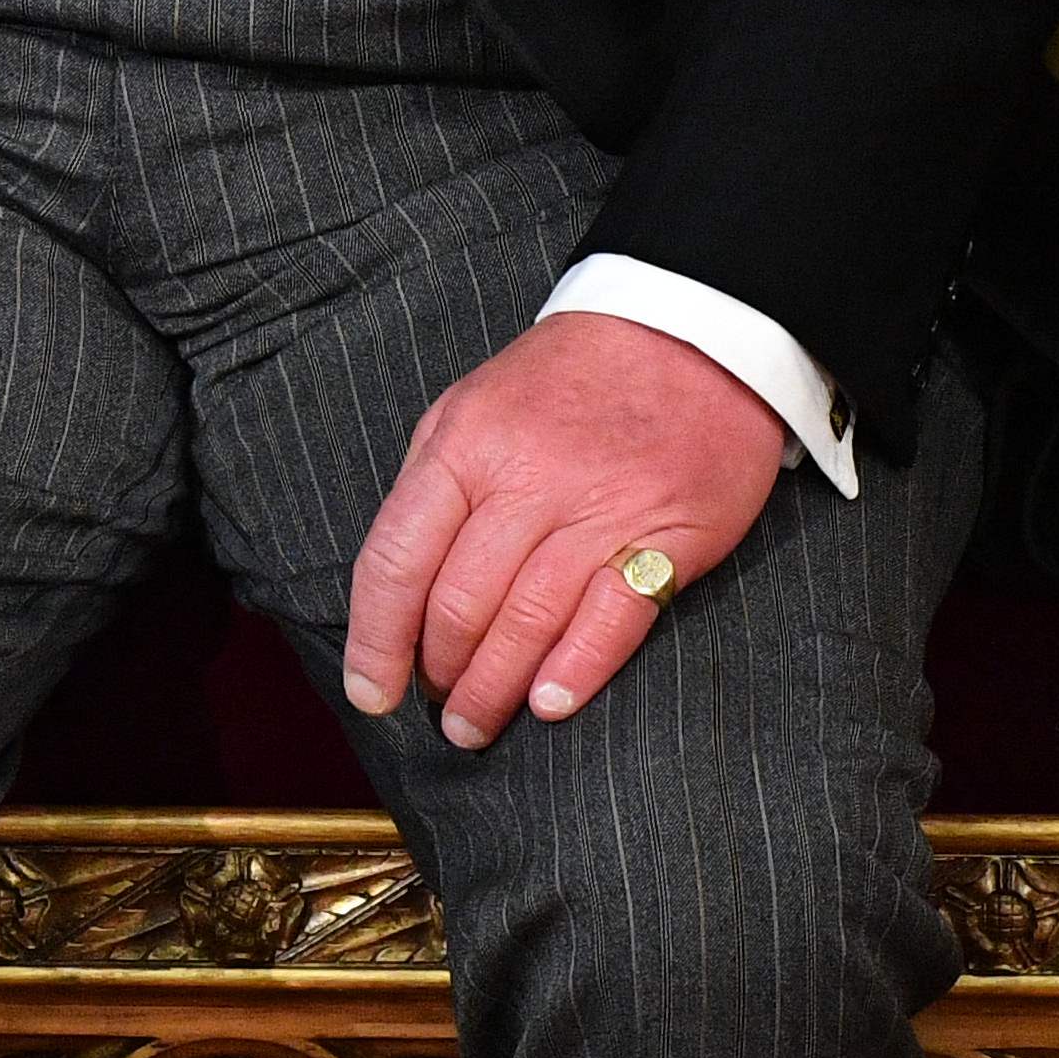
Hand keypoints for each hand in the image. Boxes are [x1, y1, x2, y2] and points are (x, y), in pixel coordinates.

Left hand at [340, 308, 789, 748]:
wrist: (688, 333)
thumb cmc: (566, 381)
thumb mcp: (472, 405)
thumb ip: (433, 485)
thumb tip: (397, 582)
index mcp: (463, 447)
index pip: (396, 559)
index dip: (375, 638)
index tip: (370, 689)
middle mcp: (526, 482)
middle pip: (459, 603)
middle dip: (438, 672)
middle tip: (436, 707)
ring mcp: (600, 511)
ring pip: (527, 621)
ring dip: (494, 689)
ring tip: (476, 724)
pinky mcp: (669, 537)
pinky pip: (612, 619)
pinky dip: (575, 671)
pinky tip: (548, 706)